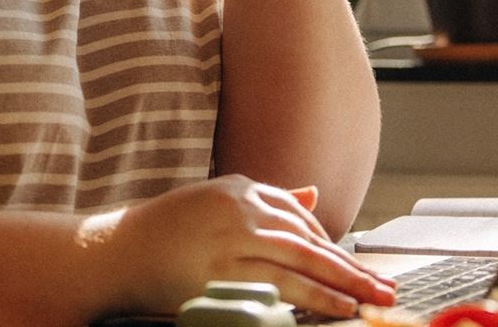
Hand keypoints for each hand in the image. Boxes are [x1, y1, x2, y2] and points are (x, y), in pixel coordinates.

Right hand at [99, 175, 395, 317]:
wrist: (111, 253)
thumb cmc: (161, 234)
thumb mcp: (212, 204)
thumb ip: (262, 201)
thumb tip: (313, 194)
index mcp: (238, 189)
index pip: (298, 215)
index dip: (330, 244)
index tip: (354, 265)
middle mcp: (238, 210)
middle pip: (308, 240)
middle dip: (351, 267)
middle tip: (386, 287)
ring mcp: (231, 241)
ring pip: (300, 263)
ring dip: (341, 285)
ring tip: (370, 301)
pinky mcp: (221, 273)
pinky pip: (278, 287)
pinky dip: (312, 299)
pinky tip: (335, 308)